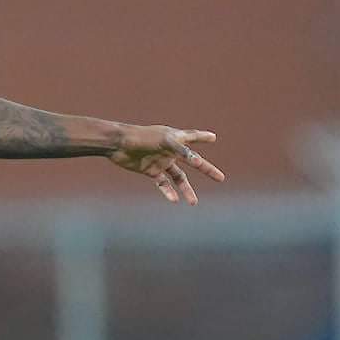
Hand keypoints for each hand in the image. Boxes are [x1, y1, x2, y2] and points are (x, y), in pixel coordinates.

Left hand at [108, 125, 224, 204]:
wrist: (118, 144)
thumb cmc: (142, 137)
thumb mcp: (165, 142)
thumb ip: (182, 150)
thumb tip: (197, 161)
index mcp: (174, 138)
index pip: (192, 137)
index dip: (202, 137)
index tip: (213, 137)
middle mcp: (169, 150)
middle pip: (192, 161)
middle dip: (206, 169)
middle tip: (220, 178)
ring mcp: (160, 161)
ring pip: (178, 177)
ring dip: (185, 189)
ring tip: (194, 202)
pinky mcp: (150, 170)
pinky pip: (162, 183)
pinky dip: (168, 191)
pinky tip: (174, 200)